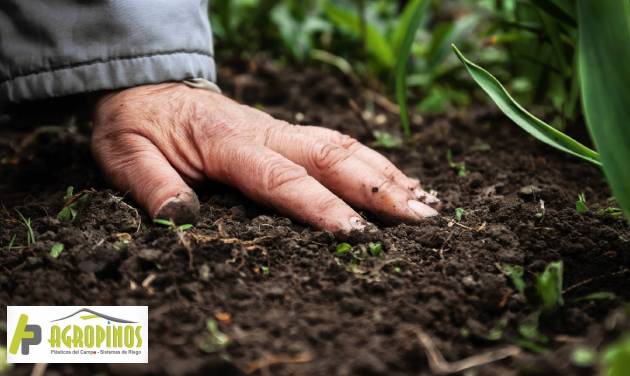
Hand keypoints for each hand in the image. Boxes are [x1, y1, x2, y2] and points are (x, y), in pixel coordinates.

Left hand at [91, 83, 438, 233]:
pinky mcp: (286, 133)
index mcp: (227, 142)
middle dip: (379, 189)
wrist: (148, 89)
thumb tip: (182, 218)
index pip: (281, 178)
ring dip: (387, 174)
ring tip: (426, 202)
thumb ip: (152, 186)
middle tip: (422, 220)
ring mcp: (280, 130)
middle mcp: (265, 132)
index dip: (320, 207)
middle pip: (331, 157)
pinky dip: (373, 162)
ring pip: (343, 146)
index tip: (357, 235)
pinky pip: (337, 144)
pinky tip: (398, 181)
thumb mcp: (125, 156)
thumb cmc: (138, 126)